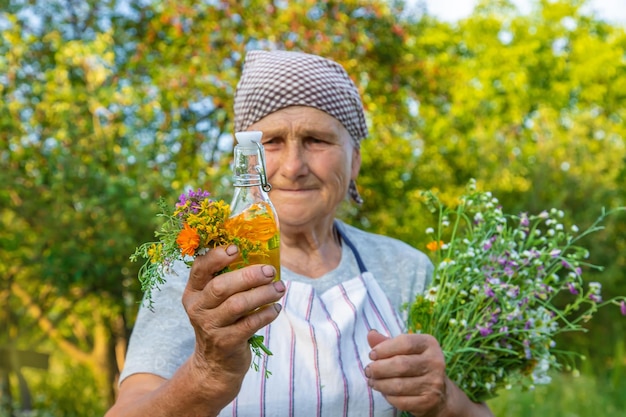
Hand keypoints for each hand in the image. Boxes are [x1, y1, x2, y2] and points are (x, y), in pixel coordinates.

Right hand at [182, 244, 284, 407]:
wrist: (215, 364)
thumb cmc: (221, 322)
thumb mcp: (213, 302)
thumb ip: (226, 279)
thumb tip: (259, 256)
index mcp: (193, 292)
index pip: (199, 269)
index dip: (217, 257)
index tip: (236, 249)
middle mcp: (197, 308)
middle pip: (221, 286)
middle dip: (249, 276)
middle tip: (270, 271)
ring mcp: (210, 327)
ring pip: (238, 305)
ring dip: (263, 294)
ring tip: (280, 288)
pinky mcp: (226, 342)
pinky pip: (250, 323)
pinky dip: (266, 314)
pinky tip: (276, 308)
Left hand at [365, 330, 447, 416]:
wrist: (438, 393)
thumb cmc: (415, 365)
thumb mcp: (405, 350)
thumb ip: (387, 342)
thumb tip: (370, 334)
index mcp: (429, 344)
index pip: (405, 342)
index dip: (384, 349)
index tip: (372, 355)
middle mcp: (435, 362)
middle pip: (400, 364)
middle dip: (378, 368)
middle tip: (368, 371)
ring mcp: (434, 383)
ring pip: (399, 385)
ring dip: (380, 384)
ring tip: (372, 381)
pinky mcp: (429, 401)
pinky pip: (401, 401)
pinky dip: (388, 397)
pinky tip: (384, 392)